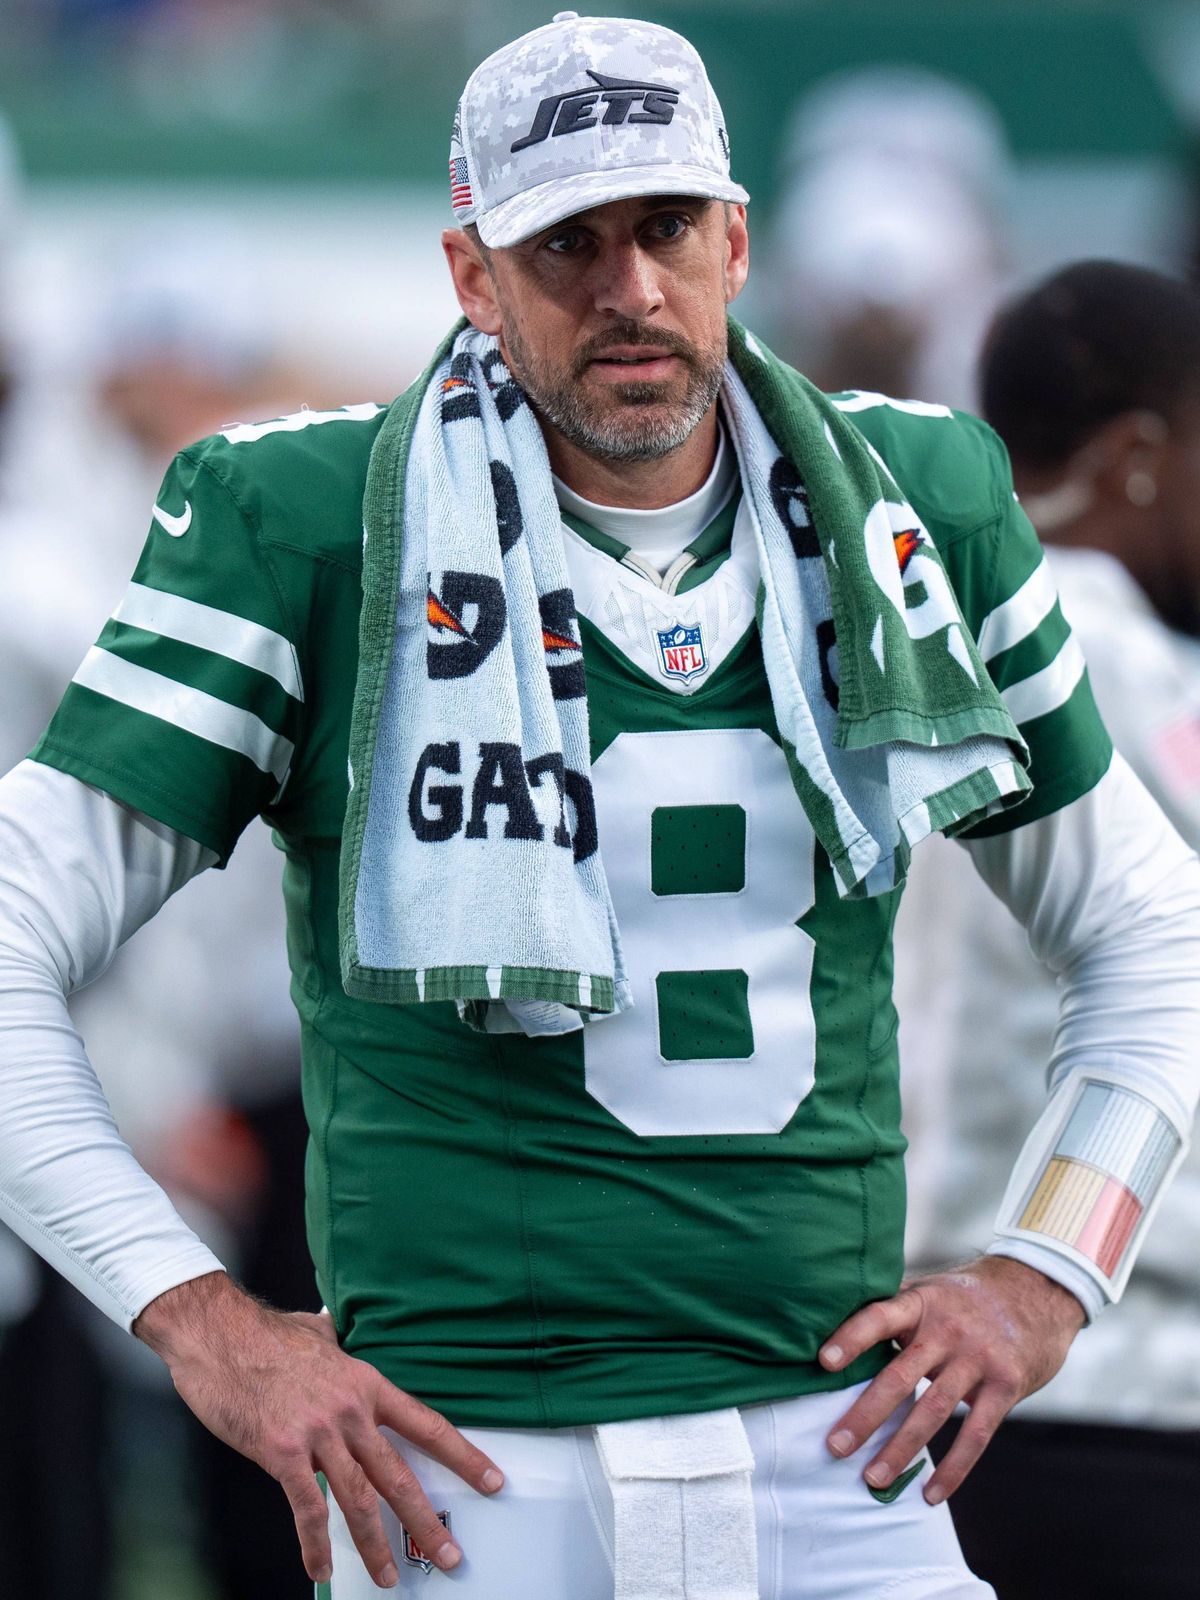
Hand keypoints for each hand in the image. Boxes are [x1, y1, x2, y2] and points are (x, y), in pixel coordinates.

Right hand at [135, 1272, 503, 1587]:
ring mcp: (318, 1434)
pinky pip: (307, 1509)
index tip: (493, 1481)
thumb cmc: (264, 1334)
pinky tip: (320, 1571)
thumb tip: (334, 1331)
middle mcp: (351, 1411)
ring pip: (360, 1500)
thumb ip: (334, 1342)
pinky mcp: (282, 1453)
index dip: (463, 1456)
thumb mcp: (316, 1333)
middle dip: (427, 1521)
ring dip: (378, 1545)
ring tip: (391, 1578)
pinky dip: (316, 1545)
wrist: (220, 1335)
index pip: (427, 1424)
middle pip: (400, 1474)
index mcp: (367, 1383)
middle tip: (451, 1557)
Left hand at [818, 1255, 1084, 1504]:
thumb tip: (834, 1329)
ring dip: (900, 1449)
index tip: (823, 1362)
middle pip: (900, 1375)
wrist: (1038, 1290)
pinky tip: (931, 1494)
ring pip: (933, 1411)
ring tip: (872, 1478)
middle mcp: (948, 1329)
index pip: (880, 1317)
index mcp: (922, 1302)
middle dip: (866, 1415)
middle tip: (835, 1446)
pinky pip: (976, 1434)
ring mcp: (978, 1358)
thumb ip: (894, 1310)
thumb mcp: (931, 1289)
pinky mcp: (1006, 1385)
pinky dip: (953, 1469)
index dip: (852, 1337)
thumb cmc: (967, 1297)